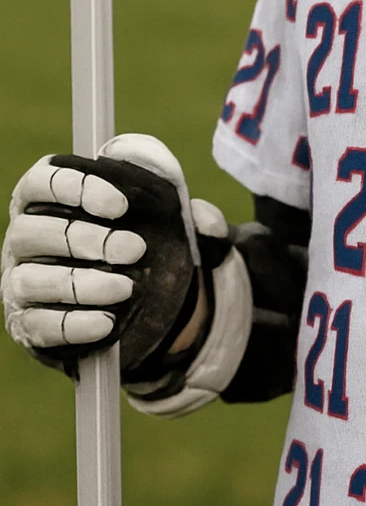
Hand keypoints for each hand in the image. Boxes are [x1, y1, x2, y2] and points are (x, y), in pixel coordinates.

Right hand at [3, 134, 200, 377]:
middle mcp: (25, 238)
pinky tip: (107, 323)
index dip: (76, 187)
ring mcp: (20, 282)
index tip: (120, 204)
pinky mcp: (29, 323)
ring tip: (126, 289)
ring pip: (32, 280)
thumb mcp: (171, 224)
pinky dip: (73, 325)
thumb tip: (205, 220)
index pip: (42, 180)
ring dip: (80, 284)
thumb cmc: (141, 244)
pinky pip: (39, 325)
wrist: (135, 303)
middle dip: (83, 238)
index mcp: (48, 198)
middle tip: (134, 249)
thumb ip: (193, 217)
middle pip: (30, 230)